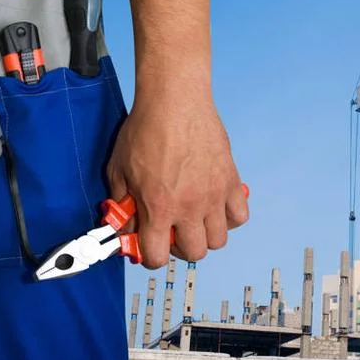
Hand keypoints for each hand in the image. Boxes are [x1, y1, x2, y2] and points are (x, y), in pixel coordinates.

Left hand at [106, 88, 248, 268]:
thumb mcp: (119, 170)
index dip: (151, 256)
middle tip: (174, 230)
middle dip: (181, 247)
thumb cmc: (145, 130)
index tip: (150, 245)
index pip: (157, 257)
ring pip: (219, 240)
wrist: (175, 102)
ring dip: (206, 235)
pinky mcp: (231, 181)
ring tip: (196, 219)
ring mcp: (214, 195)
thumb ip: (122, 203)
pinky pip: (240, 215)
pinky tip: (216, 206)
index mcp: (158, 207)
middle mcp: (189, 207)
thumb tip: (127, 224)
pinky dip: (230, 218)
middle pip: (195, 253)